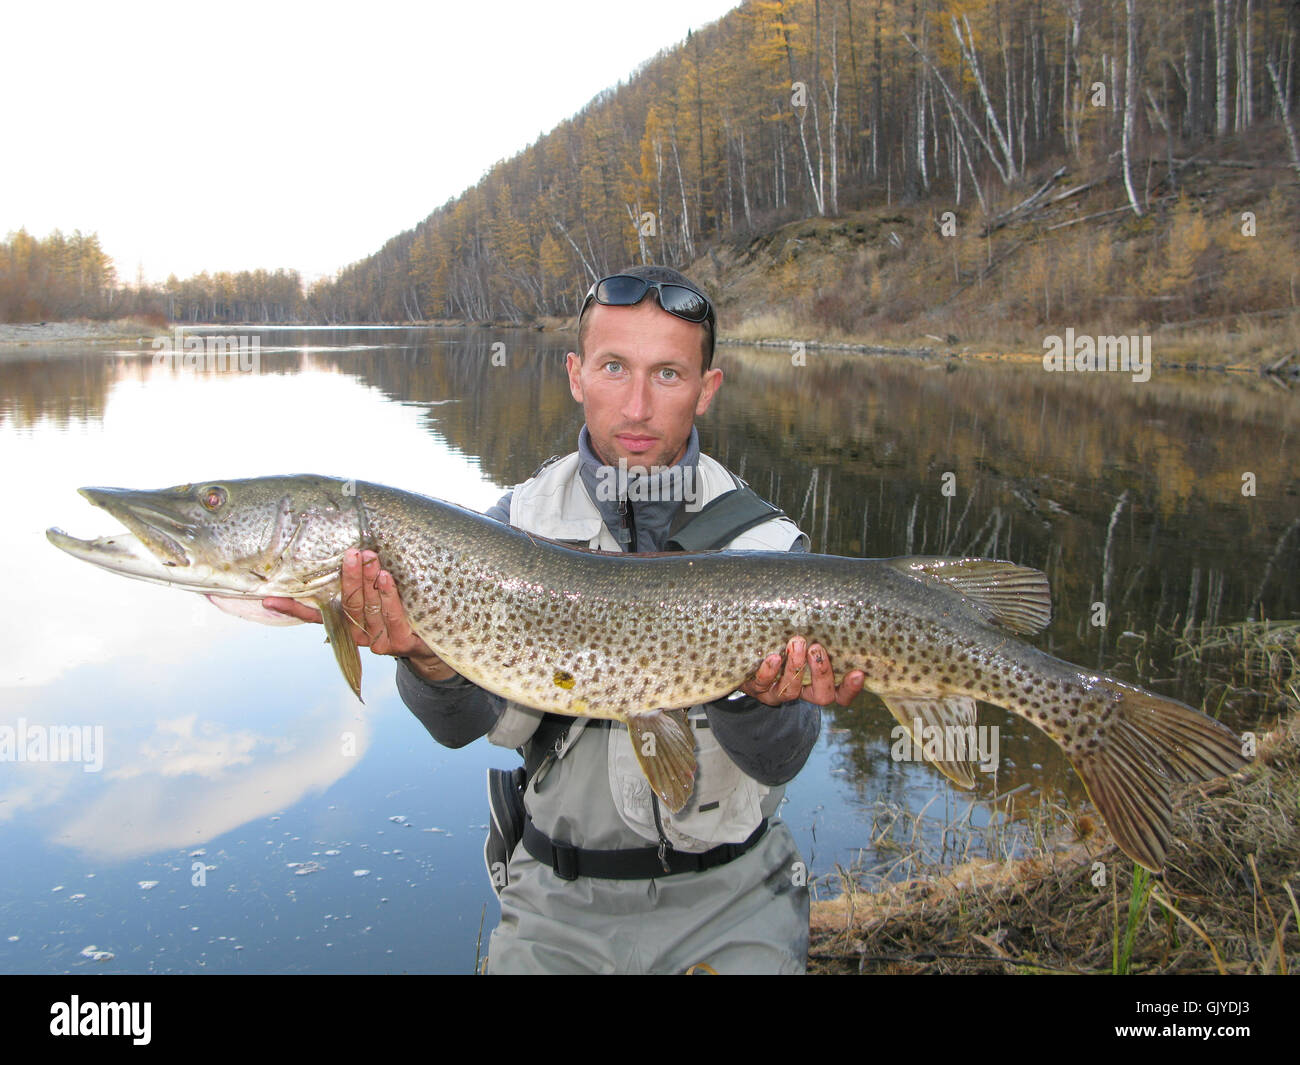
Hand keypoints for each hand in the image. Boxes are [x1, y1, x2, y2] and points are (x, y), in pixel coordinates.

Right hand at [263, 548, 456, 682]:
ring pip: (368, 607)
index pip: (314, 615)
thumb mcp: (375, 600)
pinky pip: (392, 615)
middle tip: (350, 553)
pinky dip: (388, 595)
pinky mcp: (400, 641)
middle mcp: (358, 634)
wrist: (430, 644)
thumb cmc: (398, 612)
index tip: (269, 598)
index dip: (292, 608)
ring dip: (368, 580)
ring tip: (369, 557)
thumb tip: (346, 550)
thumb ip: (359, 583)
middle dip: (348, 577)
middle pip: (348, 603)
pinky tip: (386, 578)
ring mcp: (378, 640)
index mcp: (346, 625)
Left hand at [739, 636, 865, 707]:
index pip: (841, 694)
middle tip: (817, 648)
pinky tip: (774, 656)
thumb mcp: (805, 637)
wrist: (747, 653)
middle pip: (822, 696)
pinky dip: (770, 671)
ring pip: (792, 691)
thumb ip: (819, 630)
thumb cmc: (784, 640)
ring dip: (796, 667)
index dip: (851, 688)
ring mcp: (779, 692)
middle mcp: (802, 691)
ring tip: (796, 643)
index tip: (858, 672)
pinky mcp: (757, 689)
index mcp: (818, 682)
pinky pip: (764, 684)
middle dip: (822, 672)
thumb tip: (833, 601)